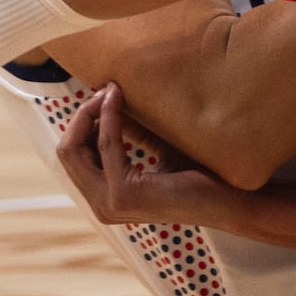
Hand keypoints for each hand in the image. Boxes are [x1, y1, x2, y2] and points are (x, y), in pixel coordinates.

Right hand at [54, 84, 250, 228]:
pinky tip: (116, 98)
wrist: (229, 199)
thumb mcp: (155, 148)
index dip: (81, 124)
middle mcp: (102, 205)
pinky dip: (108, 117)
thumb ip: (130, 131)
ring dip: (90, 114)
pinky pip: (106, 145)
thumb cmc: (198, 174)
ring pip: (75, 150)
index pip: (72, 157)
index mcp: (105, 197)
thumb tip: (110, 96)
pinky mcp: (123, 195)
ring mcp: (109, 203)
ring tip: (109, 91)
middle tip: (102, 90)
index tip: (100, 95)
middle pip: (66, 153)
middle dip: (80, 117)